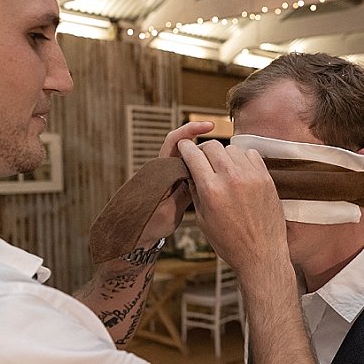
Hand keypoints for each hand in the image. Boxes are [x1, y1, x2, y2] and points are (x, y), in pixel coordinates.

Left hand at [136, 122, 213, 246]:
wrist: (138, 237)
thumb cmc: (148, 226)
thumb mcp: (169, 211)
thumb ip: (182, 193)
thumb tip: (197, 177)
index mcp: (158, 171)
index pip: (174, 141)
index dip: (190, 130)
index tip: (208, 127)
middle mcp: (164, 170)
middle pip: (185, 147)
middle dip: (204, 144)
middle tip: (223, 152)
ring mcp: (170, 177)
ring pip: (191, 160)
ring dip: (206, 158)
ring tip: (225, 165)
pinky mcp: (177, 186)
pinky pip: (193, 172)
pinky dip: (205, 170)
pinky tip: (219, 176)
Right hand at [177, 139, 289, 275]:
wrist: (262, 254)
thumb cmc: (230, 242)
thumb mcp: (203, 220)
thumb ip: (196, 191)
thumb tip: (191, 171)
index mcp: (211, 190)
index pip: (193, 155)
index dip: (185, 148)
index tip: (184, 147)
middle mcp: (231, 179)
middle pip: (212, 146)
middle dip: (203, 150)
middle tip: (203, 158)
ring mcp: (251, 177)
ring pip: (232, 148)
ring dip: (224, 154)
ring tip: (222, 168)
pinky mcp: (266, 178)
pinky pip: (251, 154)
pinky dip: (242, 158)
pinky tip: (240, 171)